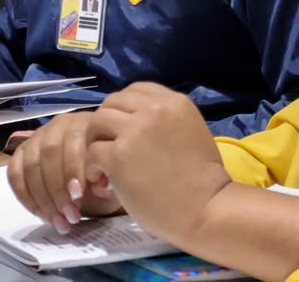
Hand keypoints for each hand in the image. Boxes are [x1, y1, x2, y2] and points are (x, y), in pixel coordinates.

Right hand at [7, 111, 120, 232]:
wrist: (95, 172)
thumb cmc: (106, 173)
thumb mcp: (115, 176)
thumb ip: (110, 178)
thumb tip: (99, 185)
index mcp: (85, 124)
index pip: (72, 141)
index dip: (72, 169)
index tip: (78, 197)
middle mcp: (59, 125)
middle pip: (48, 152)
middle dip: (57, 189)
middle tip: (70, 216)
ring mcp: (38, 137)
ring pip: (31, 164)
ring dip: (42, 197)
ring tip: (58, 221)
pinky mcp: (23, 152)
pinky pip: (14, 172)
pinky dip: (24, 195)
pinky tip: (41, 214)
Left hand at [83, 83, 230, 247]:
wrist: (207, 209)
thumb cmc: (203, 178)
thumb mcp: (190, 130)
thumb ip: (164, 119)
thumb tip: (134, 122)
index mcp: (173, 102)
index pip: (136, 89)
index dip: (125, 107)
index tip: (124, 126)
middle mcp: (152, 110)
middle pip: (113, 101)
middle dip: (107, 121)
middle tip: (108, 143)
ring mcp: (134, 132)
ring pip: (98, 121)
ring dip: (95, 140)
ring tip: (101, 162)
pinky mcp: (118, 157)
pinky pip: (92, 151)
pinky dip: (91, 165)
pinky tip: (100, 179)